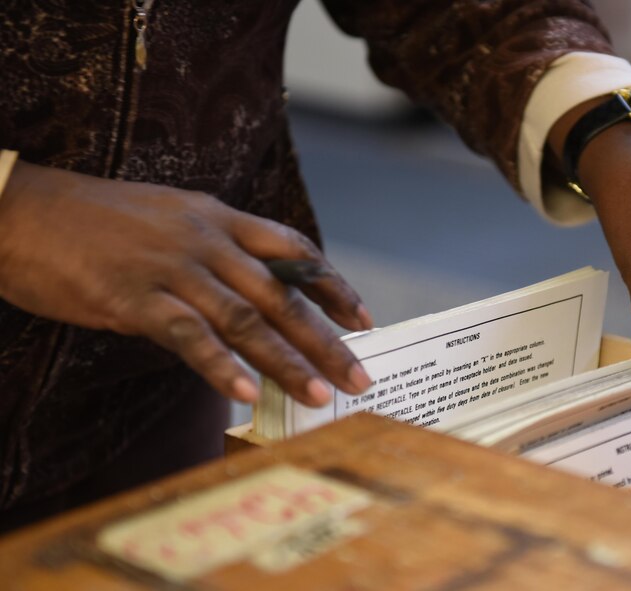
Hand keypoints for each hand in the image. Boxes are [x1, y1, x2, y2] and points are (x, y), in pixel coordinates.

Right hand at [0, 161, 373, 404]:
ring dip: (287, 361)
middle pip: (282, 294)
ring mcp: (172, 269)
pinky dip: (220, 367)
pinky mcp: (134, 297)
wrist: (20, 210)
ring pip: (246, 319)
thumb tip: (248, 298)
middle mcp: (206, 241)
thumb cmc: (96, 220)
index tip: (363, 318)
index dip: (333, 285)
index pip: (294, 250)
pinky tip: (246, 394)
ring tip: (318, 395)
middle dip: (326, 339)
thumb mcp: (169, 220)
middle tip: (358, 375)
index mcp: (218, 218)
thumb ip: (213, 253)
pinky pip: (188, 337)